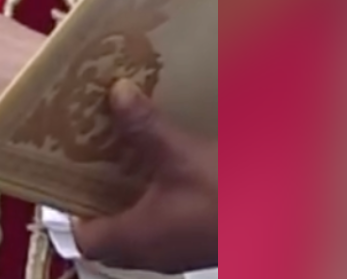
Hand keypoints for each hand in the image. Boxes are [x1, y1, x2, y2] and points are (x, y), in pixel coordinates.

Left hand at [72, 80, 217, 272]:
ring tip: (116, 159)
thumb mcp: (180, 156)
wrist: (288, 218)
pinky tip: (158, 172)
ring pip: (133, 232)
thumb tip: (115, 93)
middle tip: (84, 161)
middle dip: (92, 200)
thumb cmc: (226, 199)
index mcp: (134, 238)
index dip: (64, 211)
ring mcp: (175, 253)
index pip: (80, 238)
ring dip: (123, 201)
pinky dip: (150, 203)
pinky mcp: (195, 244)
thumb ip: (144, 127)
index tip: (58, 175)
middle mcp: (149, 253)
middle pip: (105, 237)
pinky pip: (159, 227)